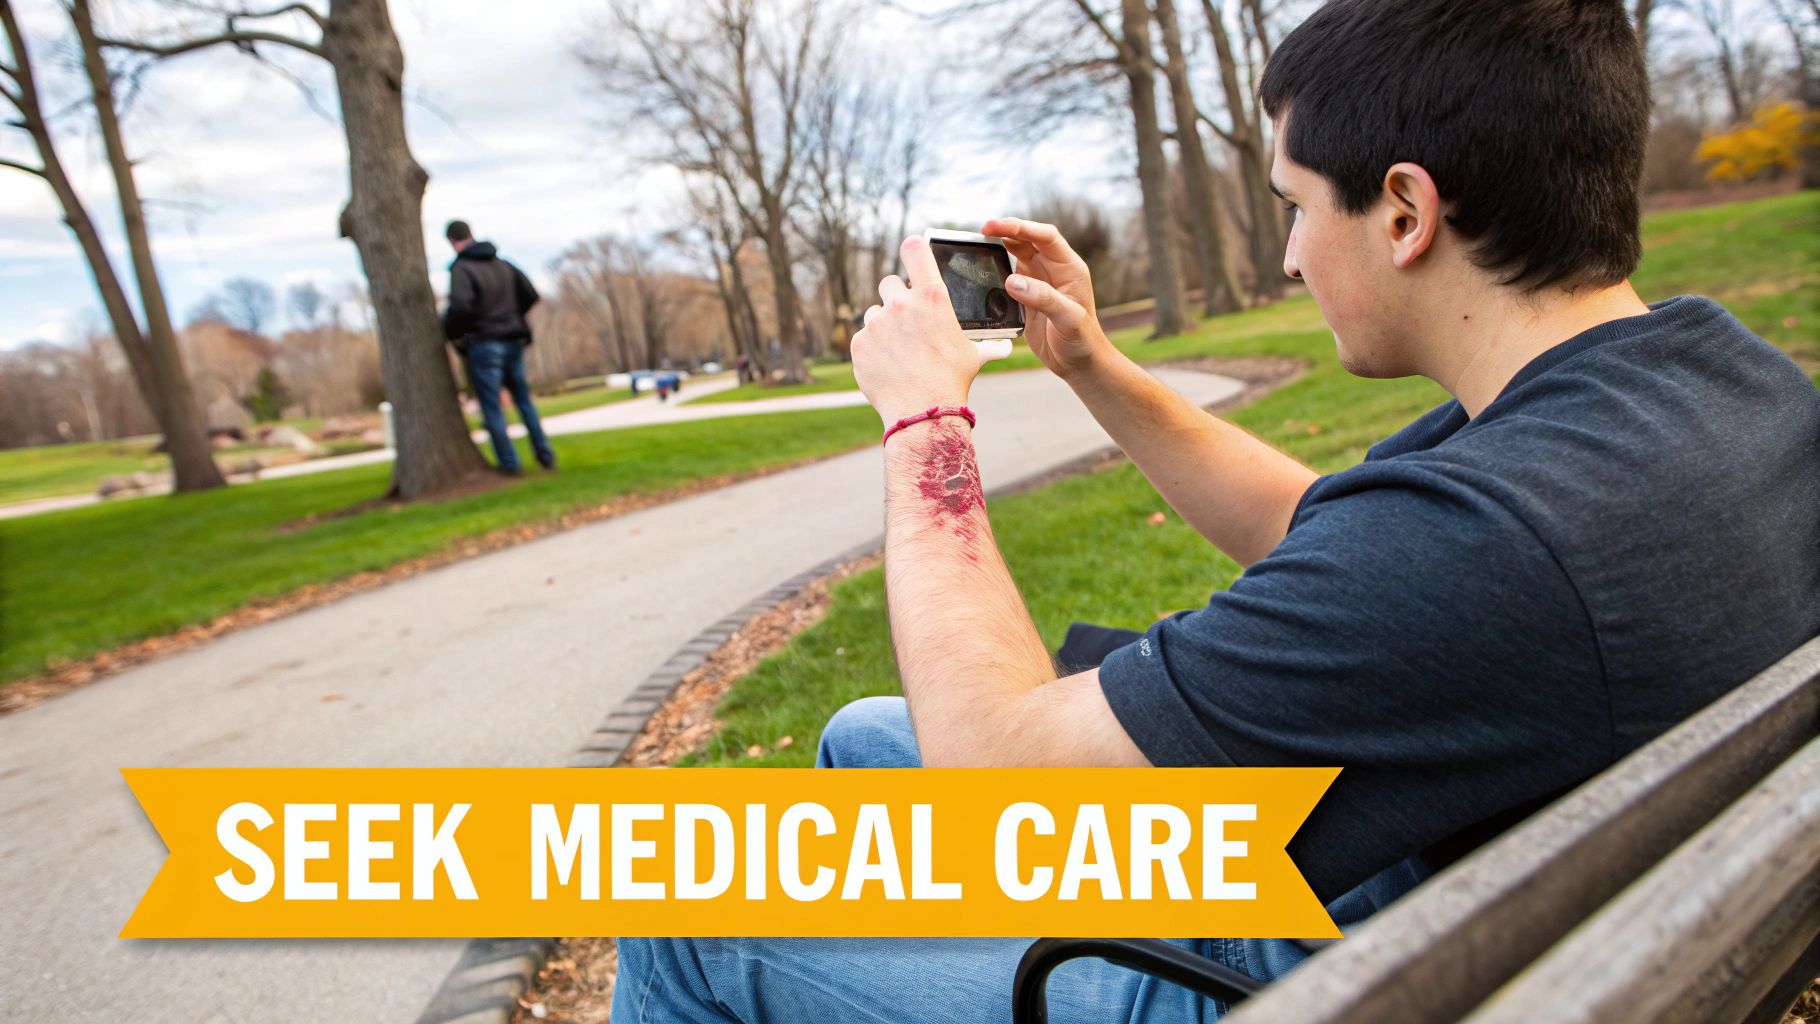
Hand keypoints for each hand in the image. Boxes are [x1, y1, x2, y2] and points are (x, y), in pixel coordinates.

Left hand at [851, 235, 986, 425]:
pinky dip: (873, 350)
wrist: (924, 411)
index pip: (915, 249)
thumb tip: (1006, 347)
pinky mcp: (860, 344)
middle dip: (896, 297)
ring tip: (898, 351)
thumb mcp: (972, 355)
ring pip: (874, 313)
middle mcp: (901, 304)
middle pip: (889, 282)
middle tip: (905, 318)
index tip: (911, 251)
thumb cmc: (953, 380)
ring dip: (883, 326)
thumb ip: (986, 344)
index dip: (912, 248)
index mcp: (932, 297)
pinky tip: (887, 367)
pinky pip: (864, 339)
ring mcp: (877, 323)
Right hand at [980, 217, 1111, 379]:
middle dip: (1006, 230)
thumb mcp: (1068, 319)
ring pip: (1016, 254)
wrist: (1078, 363)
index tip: (997, 227)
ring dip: (999, 245)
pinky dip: (994, 268)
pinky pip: (1008, 274)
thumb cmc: (1082, 340)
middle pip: (1028, 240)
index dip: (1022, 227)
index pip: (1046, 237)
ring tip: (979, 242)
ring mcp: (1038, 281)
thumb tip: (1012, 281)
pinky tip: (981, 267)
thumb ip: (1043, 298)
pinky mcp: (1025, 295)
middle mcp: (1053, 269)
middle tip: (983, 229)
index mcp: (1069, 268)